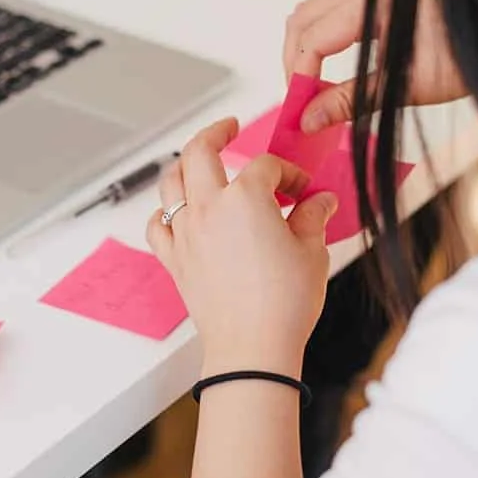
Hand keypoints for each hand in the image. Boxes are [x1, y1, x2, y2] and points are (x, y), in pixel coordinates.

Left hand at [147, 118, 338, 375]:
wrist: (253, 349)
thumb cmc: (284, 303)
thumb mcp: (312, 252)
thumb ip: (313, 217)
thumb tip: (320, 201)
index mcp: (246, 197)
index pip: (266, 166)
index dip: (288, 173)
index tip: (302, 190)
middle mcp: (208, 208)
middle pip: (200, 151)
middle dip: (216, 132)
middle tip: (229, 127)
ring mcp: (186, 233)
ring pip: (171, 182)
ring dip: (185, 165)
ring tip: (199, 161)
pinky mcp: (174, 260)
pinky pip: (157, 225)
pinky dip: (164, 213)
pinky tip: (176, 213)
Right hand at [283, 0, 467, 131]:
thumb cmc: (455, 64)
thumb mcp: (400, 89)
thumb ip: (348, 101)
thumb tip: (307, 120)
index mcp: (374, 3)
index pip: (314, 38)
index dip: (299, 76)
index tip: (298, 109)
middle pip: (303, 21)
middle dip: (294, 63)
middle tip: (299, 101)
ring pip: (309, 9)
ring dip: (300, 44)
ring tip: (307, 82)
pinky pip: (324, 3)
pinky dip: (314, 29)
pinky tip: (321, 56)